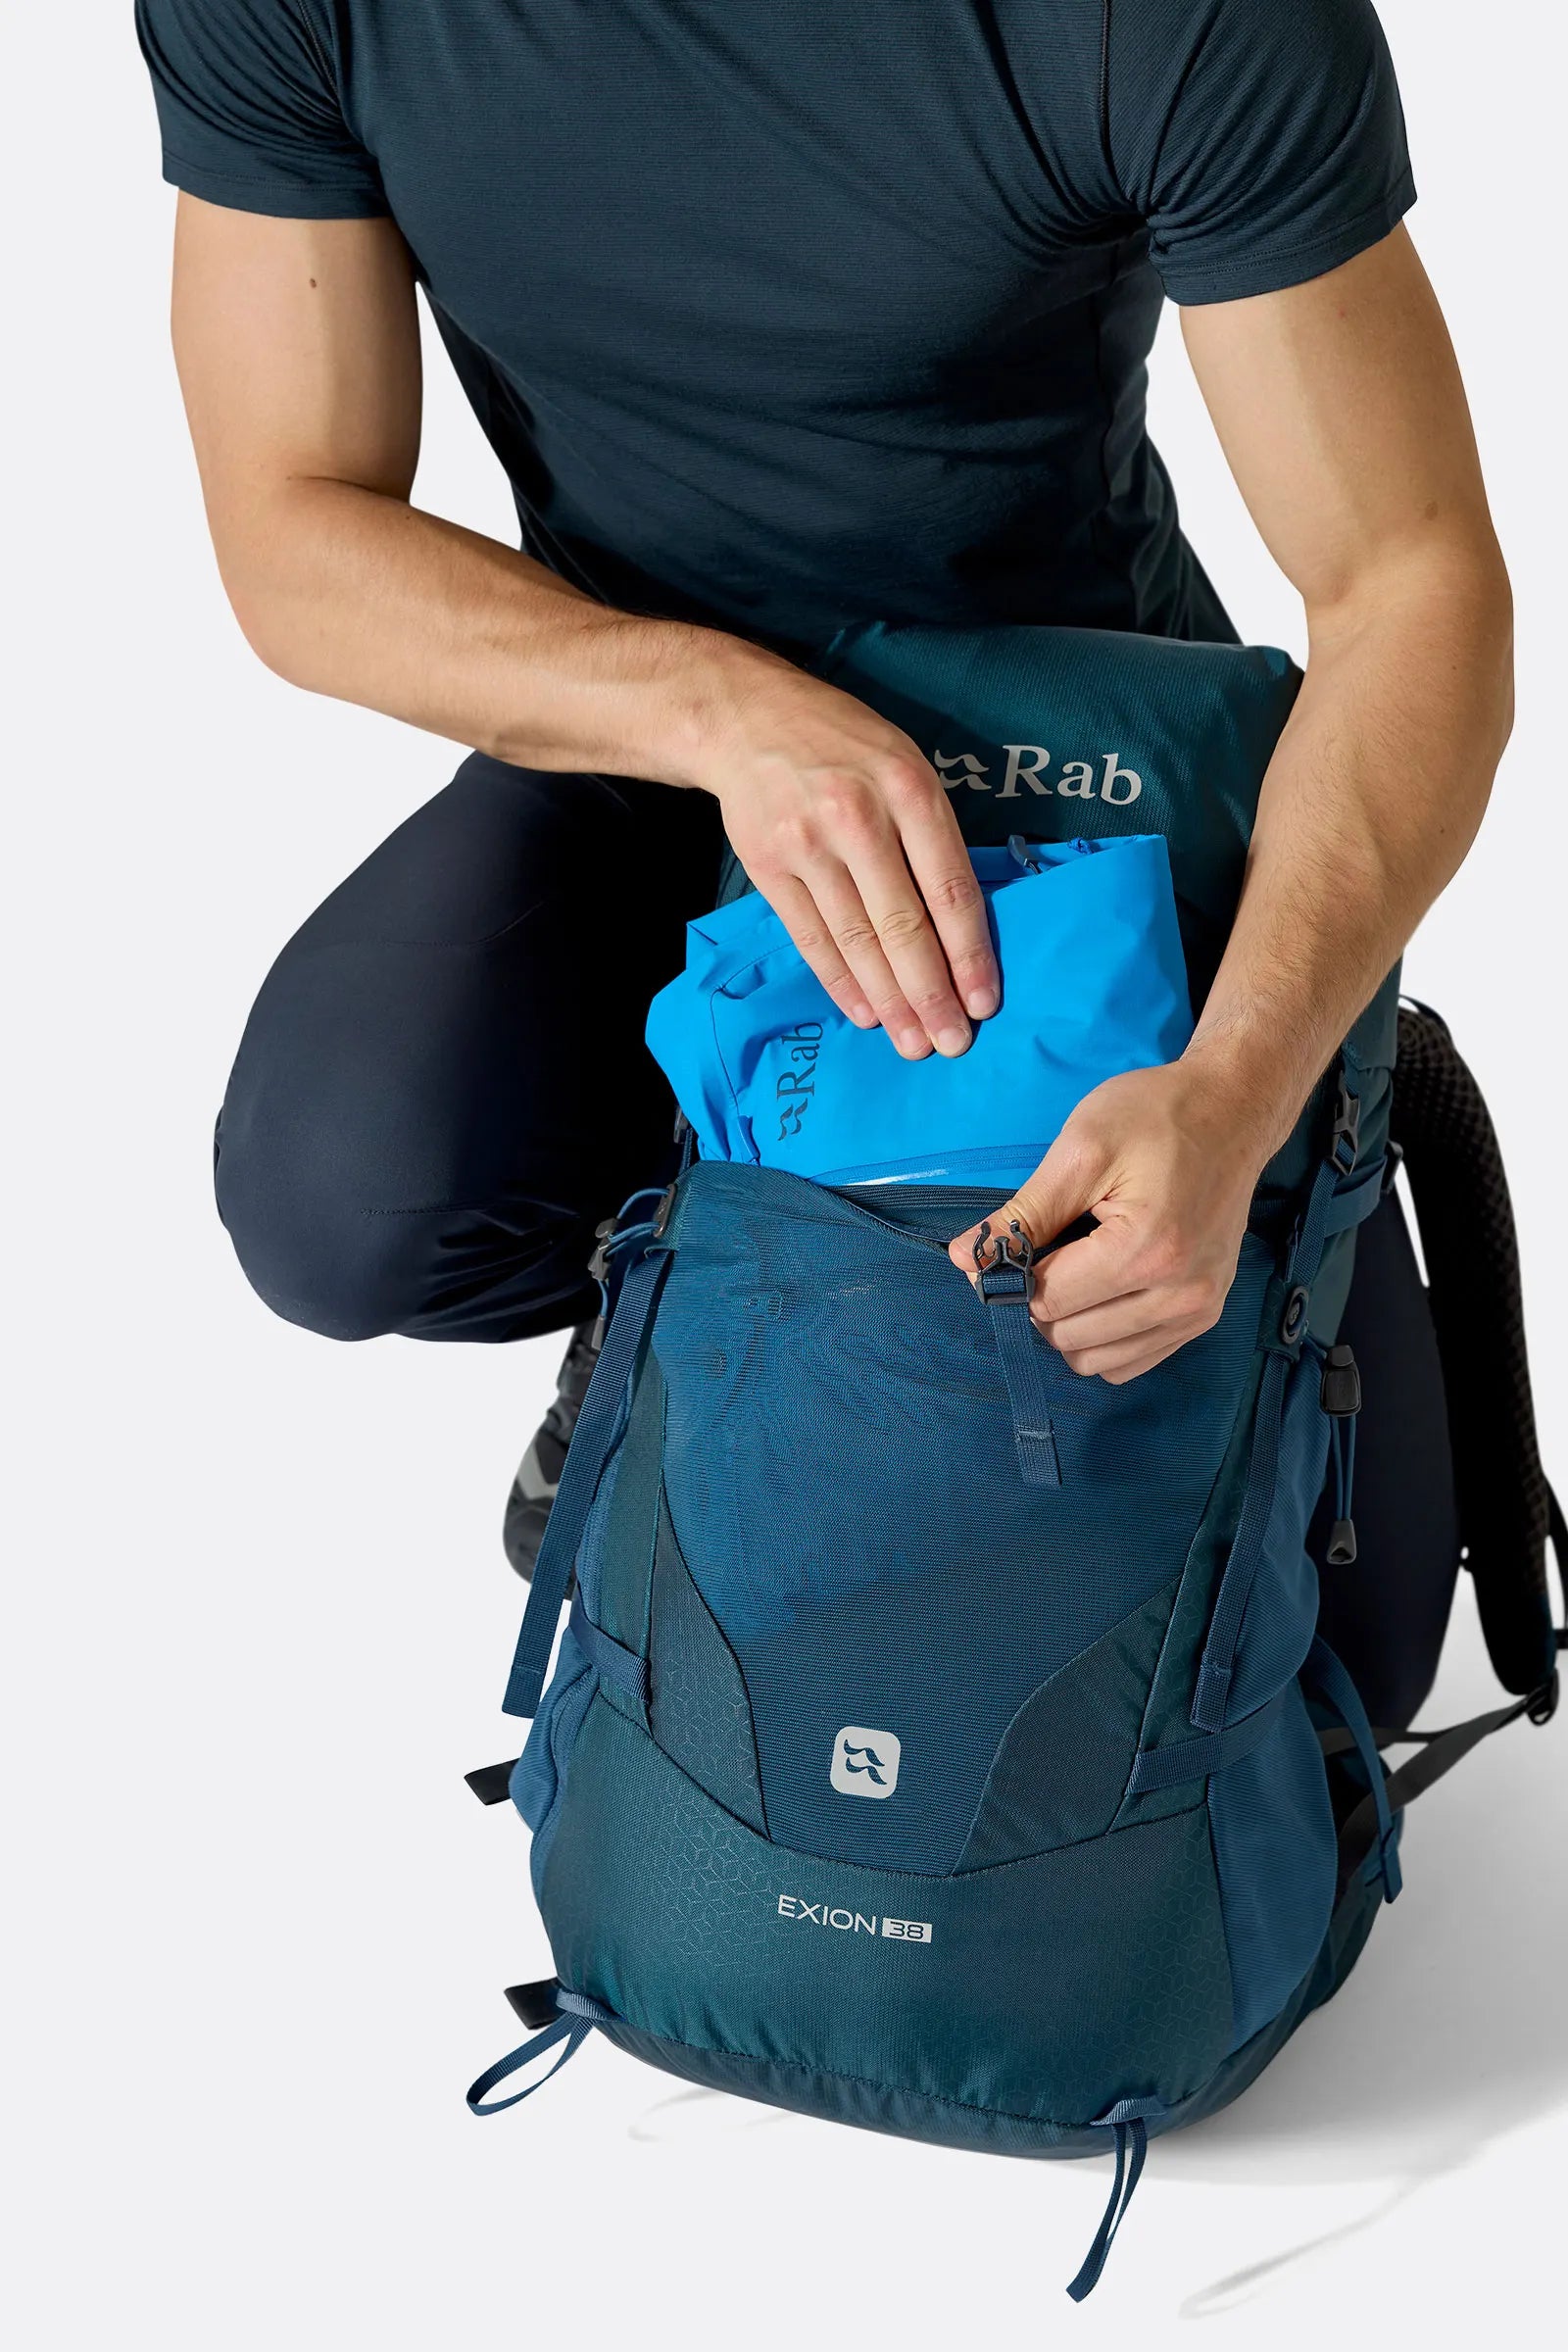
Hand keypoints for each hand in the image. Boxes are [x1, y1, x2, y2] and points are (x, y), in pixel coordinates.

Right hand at [677, 651, 998, 1057]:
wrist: (747, 719)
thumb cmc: (843, 744)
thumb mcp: (904, 763)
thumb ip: (932, 832)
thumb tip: (960, 921)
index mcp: (908, 790)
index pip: (949, 890)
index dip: (969, 954)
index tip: (984, 1002)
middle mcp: (858, 819)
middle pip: (904, 927)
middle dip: (932, 994)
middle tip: (952, 1043)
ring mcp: (808, 846)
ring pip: (858, 941)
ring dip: (890, 1001)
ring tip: (913, 1042)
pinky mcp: (768, 867)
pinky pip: (812, 938)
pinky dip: (840, 981)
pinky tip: (864, 1012)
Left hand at [948, 1057, 1284, 1382]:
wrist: (1233, 1111)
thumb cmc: (1156, 1116)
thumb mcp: (1080, 1151)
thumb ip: (1023, 1213)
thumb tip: (964, 1259)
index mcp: (1146, 1251)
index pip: (1047, 1302)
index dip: (1011, 1276)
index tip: (1008, 1245)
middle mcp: (1180, 1295)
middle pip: (1067, 1337)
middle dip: (1039, 1300)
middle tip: (1045, 1249)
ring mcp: (1198, 1312)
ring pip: (1095, 1360)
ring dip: (1069, 1324)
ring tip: (1077, 1267)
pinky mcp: (1204, 1317)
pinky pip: (1130, 1361)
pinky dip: (1102, 1338)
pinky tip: (1102, 1289)